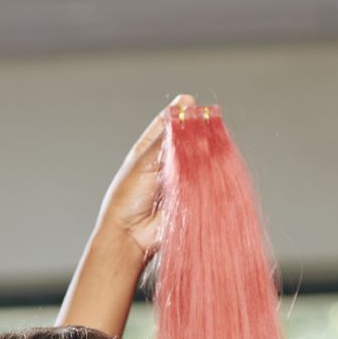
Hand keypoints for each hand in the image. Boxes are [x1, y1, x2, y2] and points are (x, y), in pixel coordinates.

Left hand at [94, 93, 195, 258]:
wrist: (131, 235)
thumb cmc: (127, 199)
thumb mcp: (144, 162)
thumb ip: (167, 141)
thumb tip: (186, 116)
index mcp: (150, 148)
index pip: (167, 123)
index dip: (180, 112)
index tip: (190, 103)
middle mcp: (167, 161)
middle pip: (187, 139)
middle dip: (197, 133)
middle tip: (205, 127)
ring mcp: (180, 178)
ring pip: (199, 158)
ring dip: (204, 154)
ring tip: (206, 149)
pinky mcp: (191, 195)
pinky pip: (205, 180)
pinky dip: (209, 174)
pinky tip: (210, 170)